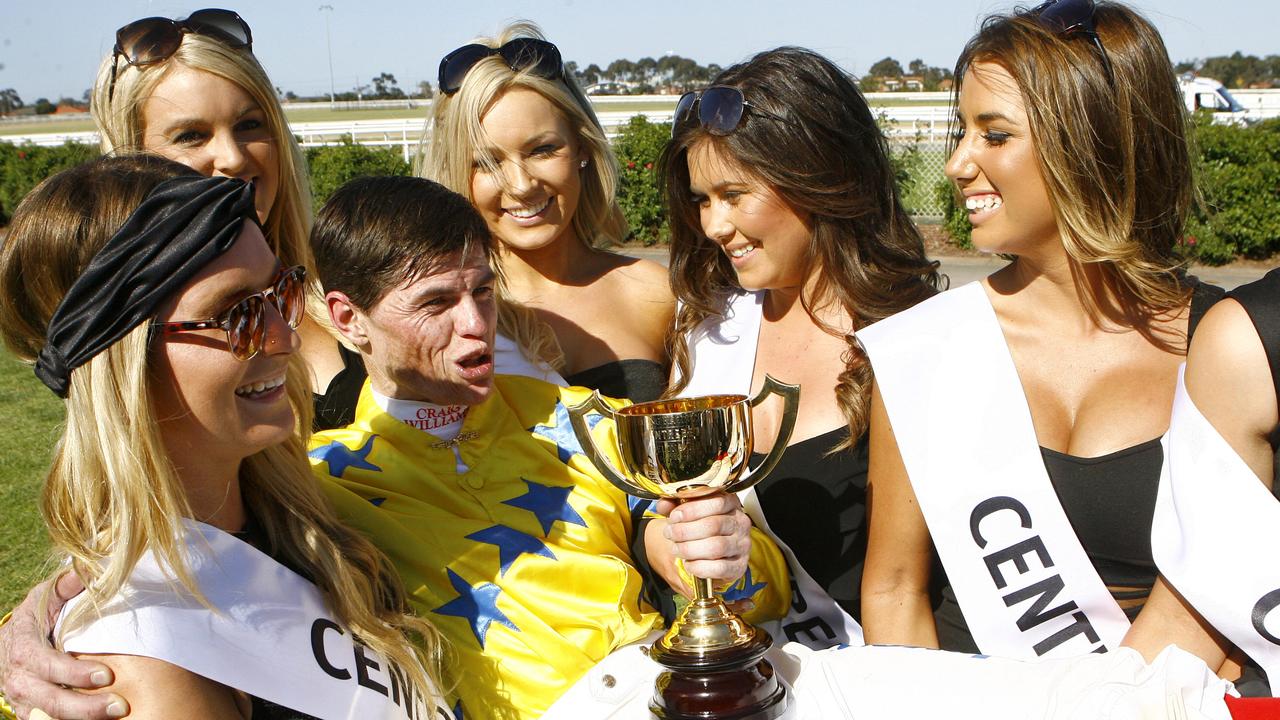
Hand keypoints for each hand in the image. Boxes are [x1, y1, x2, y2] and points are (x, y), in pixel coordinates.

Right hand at [0, 574, 127, 719]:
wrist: (6, 646)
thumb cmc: (35, 619)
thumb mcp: (44, 598)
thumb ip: (65, 586)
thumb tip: (89, 571)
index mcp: (24, 650)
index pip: (49, 666)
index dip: (75, 673)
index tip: (106, 674)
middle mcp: (22, 681)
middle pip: (51, 701)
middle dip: (86, 708)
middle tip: (119, 706)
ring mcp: (25, 701)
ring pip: (50, 719)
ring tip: (114, 719)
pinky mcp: (32, 713)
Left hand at [659, 492, 751, 592]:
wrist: (712, 555)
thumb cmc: (701, 529)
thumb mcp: (688, 513)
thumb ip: (674, 506)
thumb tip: (663, 504)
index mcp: (731, 504)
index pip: (716, 502)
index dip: (692, 510)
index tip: (674, 517)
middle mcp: (740, 523)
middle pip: (714, 525)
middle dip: (685, 530)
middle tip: (669, 534)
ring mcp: (742, 546)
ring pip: (716, 547)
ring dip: (690, 549)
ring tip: (676, 548)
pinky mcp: (739, 566)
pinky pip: (720, 568)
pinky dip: (699, 567)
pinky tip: (688, 564)